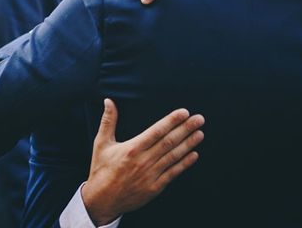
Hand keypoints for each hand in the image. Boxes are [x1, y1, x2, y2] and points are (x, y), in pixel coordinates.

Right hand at [82, 99, 204, 224]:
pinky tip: (194, 155)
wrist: (101, 201)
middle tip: (199, 119)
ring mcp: (150, 175)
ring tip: (200, 133)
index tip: (184, 112)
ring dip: (189, 144)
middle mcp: (143, 161)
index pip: (156, 131)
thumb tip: (109, 101)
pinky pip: (172, 173)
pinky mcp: (154, 188)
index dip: (172, 121)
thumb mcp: (101, 144)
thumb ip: (108, 121)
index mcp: (132, 149)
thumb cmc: (101, 170)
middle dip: (186, 129)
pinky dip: (184, 164)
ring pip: (173, 156)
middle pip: (169, 142)